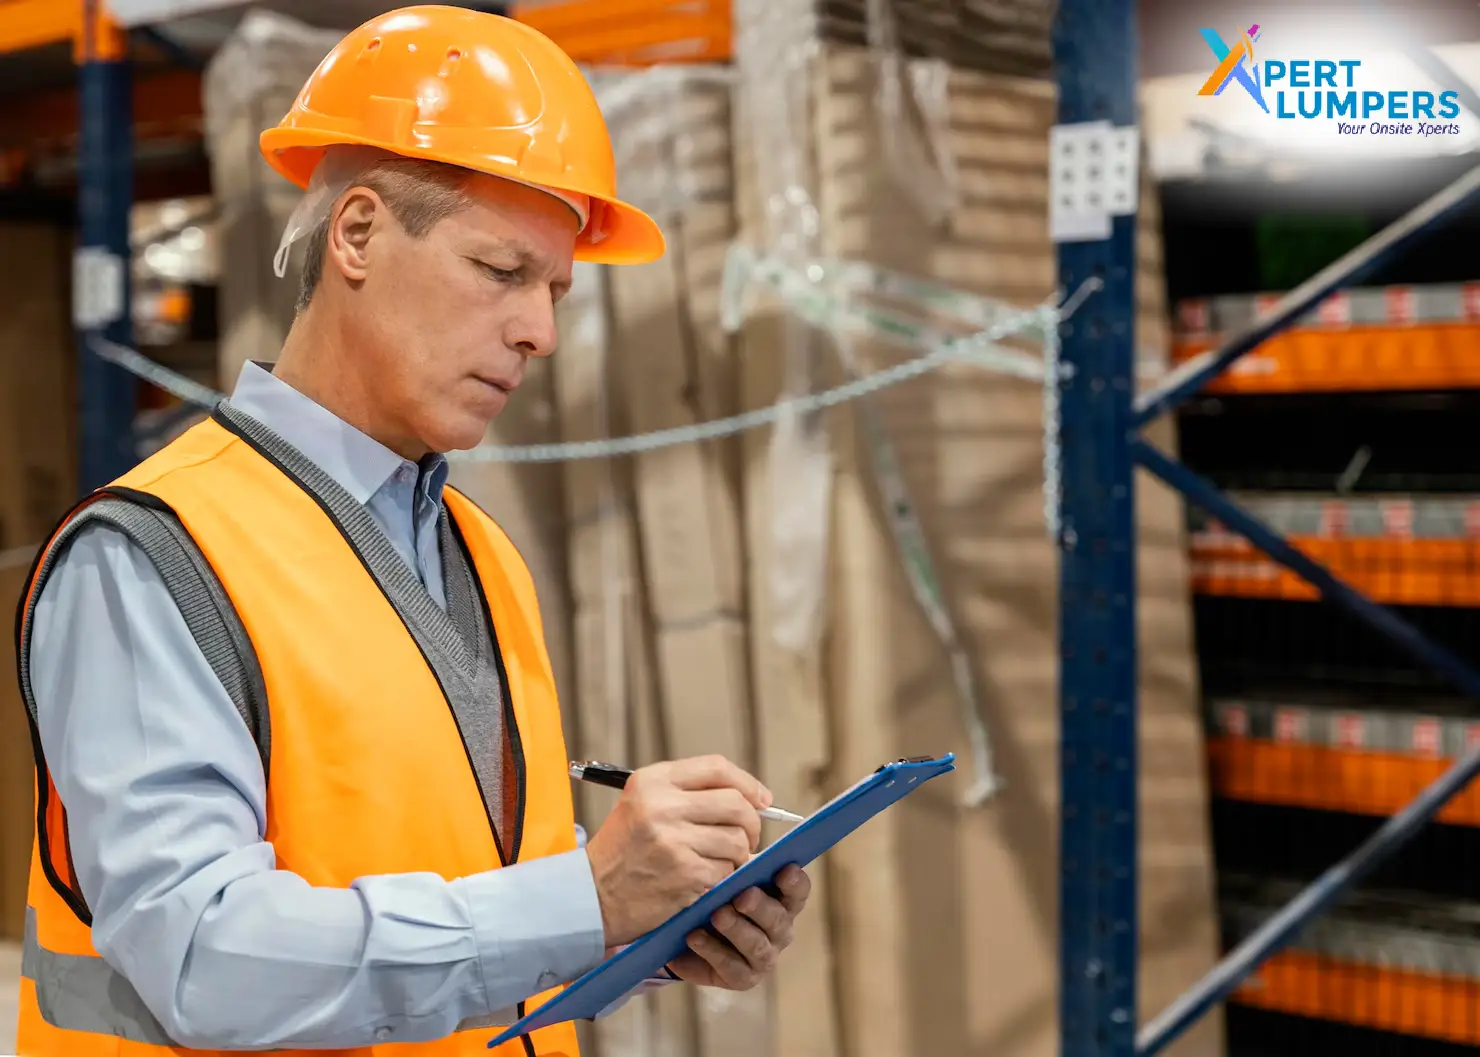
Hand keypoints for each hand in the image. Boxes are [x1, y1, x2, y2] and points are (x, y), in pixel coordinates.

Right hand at [586, 755, 772, 946]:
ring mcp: (673, 840)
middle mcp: (662, 805)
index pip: (716, 767)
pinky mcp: (684, 874)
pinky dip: (722, 878)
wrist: (591, 896)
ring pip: (736, 840)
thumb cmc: (624, 850)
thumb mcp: (643, 804)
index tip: (762, 800)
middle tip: (748, 837)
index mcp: (652, 781)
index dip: (747, 782)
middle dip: (752, 823)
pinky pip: (726, 871)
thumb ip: (688, 793)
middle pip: (736, 803)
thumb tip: (752, 797)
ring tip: (718, 861)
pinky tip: (703, 880)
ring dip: (737, 855)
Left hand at [666, 865, 810, 989]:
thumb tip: (735, 850)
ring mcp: (764, 957)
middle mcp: (780, 931)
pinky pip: (732, 967)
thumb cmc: (716, 894)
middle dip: (760, 907)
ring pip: (757, 946)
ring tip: (717, 915)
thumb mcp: (726, 877)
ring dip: (737, 930)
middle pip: (778, 920)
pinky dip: (712, 951)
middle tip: (742, 896)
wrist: (690, 933)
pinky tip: (694, 937)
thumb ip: (735, 866)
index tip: (785, 870)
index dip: (794, 882)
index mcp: (782, 901)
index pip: (798, 891)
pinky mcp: (743, 978)